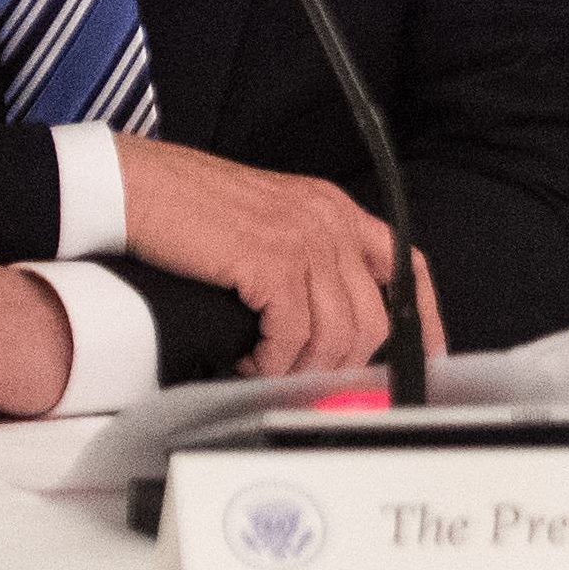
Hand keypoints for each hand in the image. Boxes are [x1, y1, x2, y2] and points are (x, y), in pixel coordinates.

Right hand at [115, 135, 446, 377]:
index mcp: (335, 210)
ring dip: (302, 368)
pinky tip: (249, 361)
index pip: (404, 264)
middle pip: (373, 316)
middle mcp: (329, 222)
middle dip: (344, 363)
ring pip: (336, 333)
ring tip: (267, 371)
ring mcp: (304, 240)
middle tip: (307, 381)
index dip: (423, 314)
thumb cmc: (192, 208)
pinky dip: (272, 362)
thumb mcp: (270, 222)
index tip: (426, 353)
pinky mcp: (271, 262)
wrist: (142, 188)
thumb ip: (304, 258)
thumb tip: (319, 321)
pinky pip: (293, 334)